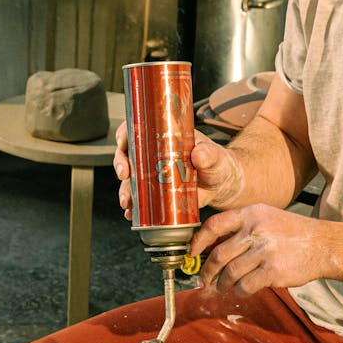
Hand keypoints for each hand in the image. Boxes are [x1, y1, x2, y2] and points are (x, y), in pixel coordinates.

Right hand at [114, 124, 244, 219]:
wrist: (222, 185)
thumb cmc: (218, 164)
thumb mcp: (215, 157)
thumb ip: (209, 154)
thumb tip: (199, 153)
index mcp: (163, 136)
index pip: (137, 129)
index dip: (125, 135)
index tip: (124, 145)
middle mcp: (153, 153)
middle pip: (127, 154)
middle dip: (121, 164)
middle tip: (125, 175)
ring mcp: (152, 173)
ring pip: (130, 179)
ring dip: (125, 190)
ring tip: (128, 202)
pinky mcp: (155, 192)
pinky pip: (139, 197)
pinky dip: (133, 206)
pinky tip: (132, 213)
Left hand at [191, 204, 341, 294]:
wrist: (324, 245)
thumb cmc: (293, 233)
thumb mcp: (267, 218)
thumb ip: (242, 228)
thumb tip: (212, 247)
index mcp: (251, 213)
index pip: (214, 225)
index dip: (198, 242)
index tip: (192, 254)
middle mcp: (256, 229)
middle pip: (218, 254)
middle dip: (207, 272)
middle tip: (204, 280)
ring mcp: (264, 250)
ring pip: (230, 273)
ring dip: (222, 284)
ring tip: (222, 287)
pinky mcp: (272, 271)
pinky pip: (245, 285)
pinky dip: (239, 291)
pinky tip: (241, 290)